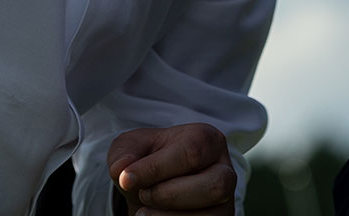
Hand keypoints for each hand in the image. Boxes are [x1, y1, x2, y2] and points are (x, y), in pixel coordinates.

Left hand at [107, 123, 235, 215]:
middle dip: (169, 195)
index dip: (156, 168)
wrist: (155, 185)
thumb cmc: (148, 160)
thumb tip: (122, 169)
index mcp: (209, 140)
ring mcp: (226, 201)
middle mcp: (226, 171)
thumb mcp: (132, 148)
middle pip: (214, 186)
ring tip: (144, 212)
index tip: (125, 179)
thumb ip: (125, 153)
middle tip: (143, 194)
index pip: (191, 152)